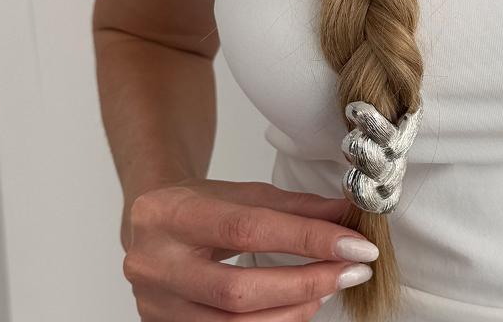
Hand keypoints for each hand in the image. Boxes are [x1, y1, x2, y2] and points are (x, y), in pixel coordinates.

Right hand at [122, 178, 377, 320]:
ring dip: (292, 310)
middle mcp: (156, 263)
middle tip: (350, 272)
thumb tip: (347, 216)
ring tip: (328, 288)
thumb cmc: (199, 204)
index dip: (306, 238)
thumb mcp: (244, 193)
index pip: (248, 229)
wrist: (148, 223)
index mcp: (172, 214)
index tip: (354, 245)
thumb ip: (296, 206)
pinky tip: (298, 307)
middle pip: (238, 289)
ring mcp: (155, 304)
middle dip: (304, 283)